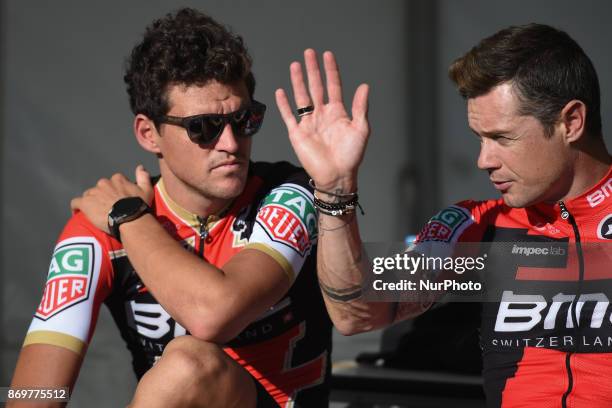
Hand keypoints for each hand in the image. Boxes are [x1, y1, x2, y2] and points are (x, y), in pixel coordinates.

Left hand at [70, 165, 153, 232]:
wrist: (129, 219)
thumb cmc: (138, 206)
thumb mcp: (146, 190)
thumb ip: (143, 176)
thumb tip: (140, 167)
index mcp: (117, 179)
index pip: (113, 181)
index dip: (115, 190)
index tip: (117, 198)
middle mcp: (104, 183)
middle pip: (99, 188)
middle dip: (102, 196)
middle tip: (107, 207)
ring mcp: (93, 193)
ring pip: (88, 195)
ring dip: (91, 201)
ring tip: (96, 212)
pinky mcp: (85, 203)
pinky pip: (76, 203)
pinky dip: (76, 207)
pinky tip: (77, 212)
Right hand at [275, 49, 369, 192]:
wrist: (336, 176)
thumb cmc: (351, 156)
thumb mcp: (361, 129)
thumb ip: (360, 107)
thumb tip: (364, 85)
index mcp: (338, 113)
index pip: (333, 86)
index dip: (331, 71)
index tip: (327, 55)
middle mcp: (322, 115)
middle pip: (316, 87)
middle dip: (313, 70)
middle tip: (309, 53)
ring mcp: (309, 123)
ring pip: (302, 97)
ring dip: (298, 81)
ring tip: (295, 65)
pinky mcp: (297, 134)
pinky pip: (289, 116)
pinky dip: (284, 104)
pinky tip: (281, 91)